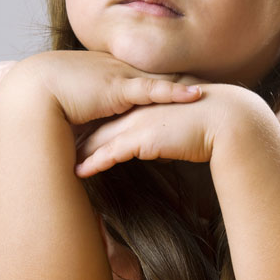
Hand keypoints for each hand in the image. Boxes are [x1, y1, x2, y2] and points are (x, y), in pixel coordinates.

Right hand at [1, 50, 202, 126]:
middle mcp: (117, 70)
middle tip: (214, 85)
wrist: (32, 93)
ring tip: (215, 92)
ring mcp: (120, 76)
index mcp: (109, 72)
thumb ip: (91, 114)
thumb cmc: (47, 101)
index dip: (169, 80)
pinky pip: (154, 90)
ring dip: (189, 85)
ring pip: (163, 79)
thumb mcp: (75, 105)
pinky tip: (197, 95)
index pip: (144, 75)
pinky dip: (176, 93)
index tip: (191, 83)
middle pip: (159, 74)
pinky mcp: (119, 88)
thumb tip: (98, 131)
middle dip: (186, 79)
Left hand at [74, 83, 241, 174]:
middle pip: (97, 126)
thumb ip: (163, 138)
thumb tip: (158, 150)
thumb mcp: (179, 130)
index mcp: (144, 106)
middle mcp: (137, 112)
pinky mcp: (144, 138)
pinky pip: (112, 153)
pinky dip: (94, 163)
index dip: (90, 125)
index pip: (110, 116)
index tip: (73, 133)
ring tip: (60, 164)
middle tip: (54, 146)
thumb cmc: (208, 126)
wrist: (225, 120)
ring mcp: (139, 124)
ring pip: (99, 140)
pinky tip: (80, 173)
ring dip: (78, 153)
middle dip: (75, 137)